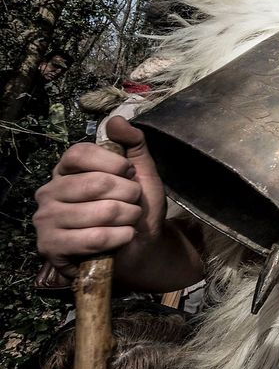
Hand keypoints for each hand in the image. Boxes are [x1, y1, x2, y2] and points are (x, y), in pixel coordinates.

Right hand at [33, 117, 166, 278]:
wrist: (140, 248)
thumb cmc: (135, 207)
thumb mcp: (140, 171)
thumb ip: (132, 143)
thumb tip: (115, 120)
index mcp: (66, 170)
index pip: (80, 153)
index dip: (113, 163)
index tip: (129, 174)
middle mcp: (49, 192)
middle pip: (95, 183)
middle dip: (129, 194)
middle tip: (133, 203)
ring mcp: (46, 220)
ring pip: (102, 212)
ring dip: (129, 217)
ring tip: (129, 221)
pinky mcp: (51, 247)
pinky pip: (96, 238)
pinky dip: (120, 237)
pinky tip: (123, 238)